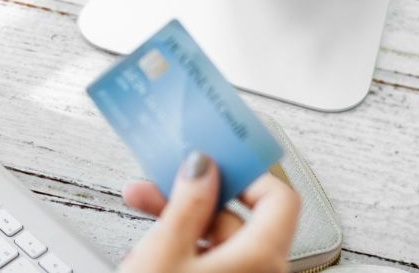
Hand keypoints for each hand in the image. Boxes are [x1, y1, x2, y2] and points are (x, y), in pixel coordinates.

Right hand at [118, 153, 299, 272]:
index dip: (246, 172)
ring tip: (139, 214)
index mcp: (262, 259)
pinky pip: (214, 267)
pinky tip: (149, 251)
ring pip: (221, 244)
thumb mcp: (165, 253)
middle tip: (154, 181)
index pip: (279, 197)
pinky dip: (184, 252)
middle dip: (192, 196)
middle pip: (239, 219)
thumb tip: (203, 168)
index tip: (212, 157)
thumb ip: (186, 202)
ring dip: (180, 223)